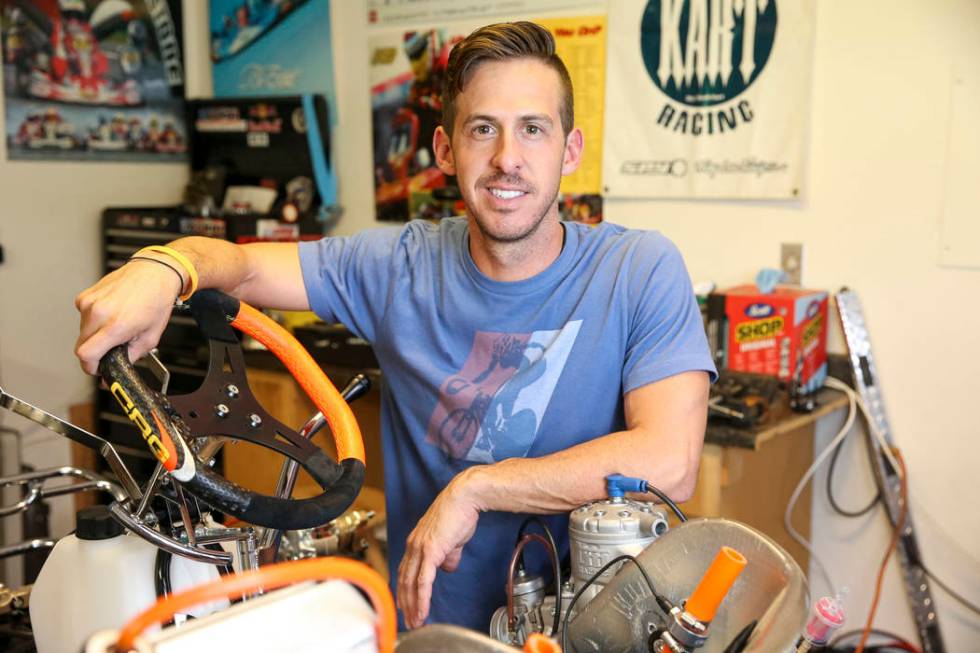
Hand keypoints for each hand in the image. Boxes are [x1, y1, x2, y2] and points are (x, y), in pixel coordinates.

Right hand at [74, 258, 182, 374]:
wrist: (155, 272)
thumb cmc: (156, 300)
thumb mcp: (151, 337)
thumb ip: (131, 357)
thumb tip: (117, 369)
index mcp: (115, 326)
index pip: (86, 355)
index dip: (90, 367)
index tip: (98, 368)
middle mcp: (98, 313)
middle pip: (81, 346)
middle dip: (95, 352)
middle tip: (111, 348)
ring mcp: (89, 303)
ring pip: (82, 332)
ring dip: (94, 335)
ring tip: (116, 325)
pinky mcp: (85, 296)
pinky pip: (83, 317)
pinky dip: (93, 321)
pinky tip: (110, 313)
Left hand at [397, 469, 482, 627]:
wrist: (465, 497)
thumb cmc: (460, 512)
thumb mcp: (452, 538)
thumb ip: (448, 554)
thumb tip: (447, 567)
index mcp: (416, 541)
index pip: (405, 569)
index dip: (404, 589)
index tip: (406, 604)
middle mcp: (413, 545)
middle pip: (404, 580)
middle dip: (405, 603)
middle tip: (408, 620)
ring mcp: (420, 548)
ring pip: (410, 584)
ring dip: (412, 605)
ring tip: (415, 621)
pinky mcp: (430, 551)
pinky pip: (423, 581)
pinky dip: (421, 599)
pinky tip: (423, 610)